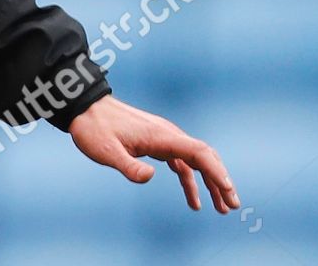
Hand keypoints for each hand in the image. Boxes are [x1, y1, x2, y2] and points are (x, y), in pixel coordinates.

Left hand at [67, 95, 237, 212]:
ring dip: (210, 183)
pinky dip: (191, 181)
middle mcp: (168, 135)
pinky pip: (181, 163)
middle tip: (232, 205)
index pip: (198, 152)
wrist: (85, 108)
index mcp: (161, 136)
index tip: (228, 189)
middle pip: (204, 157)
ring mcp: (164, 138)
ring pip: (196, 161)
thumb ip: (129, 166)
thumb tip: (150, 177)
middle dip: (220, 180)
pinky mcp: (157, 143)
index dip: (216, 171)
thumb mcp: (107, 151)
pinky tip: (194, 201)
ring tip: (222, 208)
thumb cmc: (94, 129)